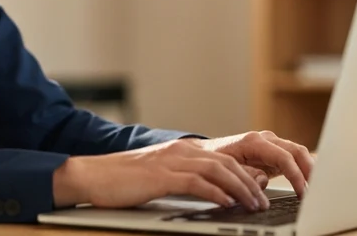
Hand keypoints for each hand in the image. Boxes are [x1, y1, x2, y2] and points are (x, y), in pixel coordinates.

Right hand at [52, 138, 270, 210]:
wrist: (93, 175)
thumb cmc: (124, 181)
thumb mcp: (161, 177)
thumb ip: (186, 181)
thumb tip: (213, 194)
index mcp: (183, 151)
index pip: (225, 160)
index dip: (247, 175)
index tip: (261, 191)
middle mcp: (181, 151)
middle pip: (228, 163)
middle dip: (250, 183)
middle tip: (263, 202)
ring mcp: (172, 161)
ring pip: (218, 171)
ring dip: (240, 189)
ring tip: (253, 205)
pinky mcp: (162, 176)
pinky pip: (196, 182)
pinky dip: (216, 192)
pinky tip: (226, 203)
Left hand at [198, 131, 312, 197]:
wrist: (206, 153)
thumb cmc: (214, 160)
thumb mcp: (227, 168)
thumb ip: (246, 174)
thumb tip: (263, 180)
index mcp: (254, 142)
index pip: (284, 157)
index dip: (296, 176)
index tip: (302, 192)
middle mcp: (266, 139)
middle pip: (297, 151)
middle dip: (310, 172)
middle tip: (317, 192)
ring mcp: (271, 144)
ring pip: (299, 152)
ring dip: (309, 170)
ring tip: (316, 189)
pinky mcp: (273, 152)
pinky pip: (294, 157)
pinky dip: (304, 167)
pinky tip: (312, 179)